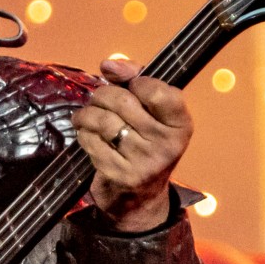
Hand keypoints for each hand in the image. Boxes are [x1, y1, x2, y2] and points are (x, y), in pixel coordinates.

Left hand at [73, 58, 193, 231]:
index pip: (158, 91)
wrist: (141, 198)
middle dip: (102, 94)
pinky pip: (91, 141)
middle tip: (97, 99)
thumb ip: (137, 81)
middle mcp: (167, 144)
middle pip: (123, 101)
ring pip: (103, 120)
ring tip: (85, 115)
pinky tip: (87, 135)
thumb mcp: (153, 114)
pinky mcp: (120, 175)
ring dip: (86, 114)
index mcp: (181, 124)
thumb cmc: (144, 144)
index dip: (135, 80)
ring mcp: (144, 162)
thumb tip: (110, 64)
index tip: (125, 82)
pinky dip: (83, 134)